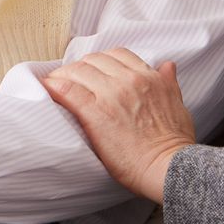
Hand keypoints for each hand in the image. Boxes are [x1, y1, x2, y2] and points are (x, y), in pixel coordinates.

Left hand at [41, 49, 194, 201]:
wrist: (169, 168)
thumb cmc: (174, 142)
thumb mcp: (178, 104)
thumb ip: (168, 82)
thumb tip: (168, 65)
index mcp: (149, 77)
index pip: (117, 54)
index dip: (100, 62)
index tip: (92, 72)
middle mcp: (130, 80)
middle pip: (93, 60)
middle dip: (80, 68)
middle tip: (71, 81)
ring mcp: (111, 94)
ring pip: (78, 71)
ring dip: (63, 76)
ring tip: (55, 86)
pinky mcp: (95, 112)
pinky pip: (67, 90)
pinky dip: (53, 86)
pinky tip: (46, 88)